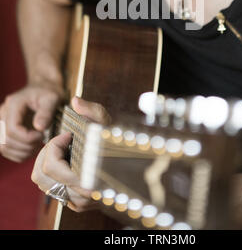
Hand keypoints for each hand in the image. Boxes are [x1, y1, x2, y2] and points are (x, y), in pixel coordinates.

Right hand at [0, 85, 63, 162]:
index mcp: (13, 104)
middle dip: (26, 146)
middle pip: (6, 140)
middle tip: (42, 141)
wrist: (43, 89)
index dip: (27, 138)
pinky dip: (20, 154)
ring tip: (38, 145)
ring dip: (22, 152)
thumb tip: (39, 128)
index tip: (42, 135)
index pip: (12, 129)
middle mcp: (3, 113)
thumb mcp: (52, 99)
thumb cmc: (48, 93)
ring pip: (4, 147)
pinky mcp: (5, 131)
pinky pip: (6, 150)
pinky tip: (33, 147)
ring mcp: (2, 123)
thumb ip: (46, 112)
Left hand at [31, 96, 109, 211]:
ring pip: (43, 183)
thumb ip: (92, 110)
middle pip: (41, 175)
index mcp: (89, 180)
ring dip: (47, 163)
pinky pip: (51, 189)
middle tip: (63, 141)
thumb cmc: (118, 140)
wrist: (134, 165)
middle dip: (48, 152)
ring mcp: (79, 203)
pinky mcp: (77, 205)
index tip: (68, 134)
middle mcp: (82, 196)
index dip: (54, 145)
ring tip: (63, 150)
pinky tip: (67, 161)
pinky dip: (52, 173)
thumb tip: (75, 101)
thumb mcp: (107, 122)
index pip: (50, 166)